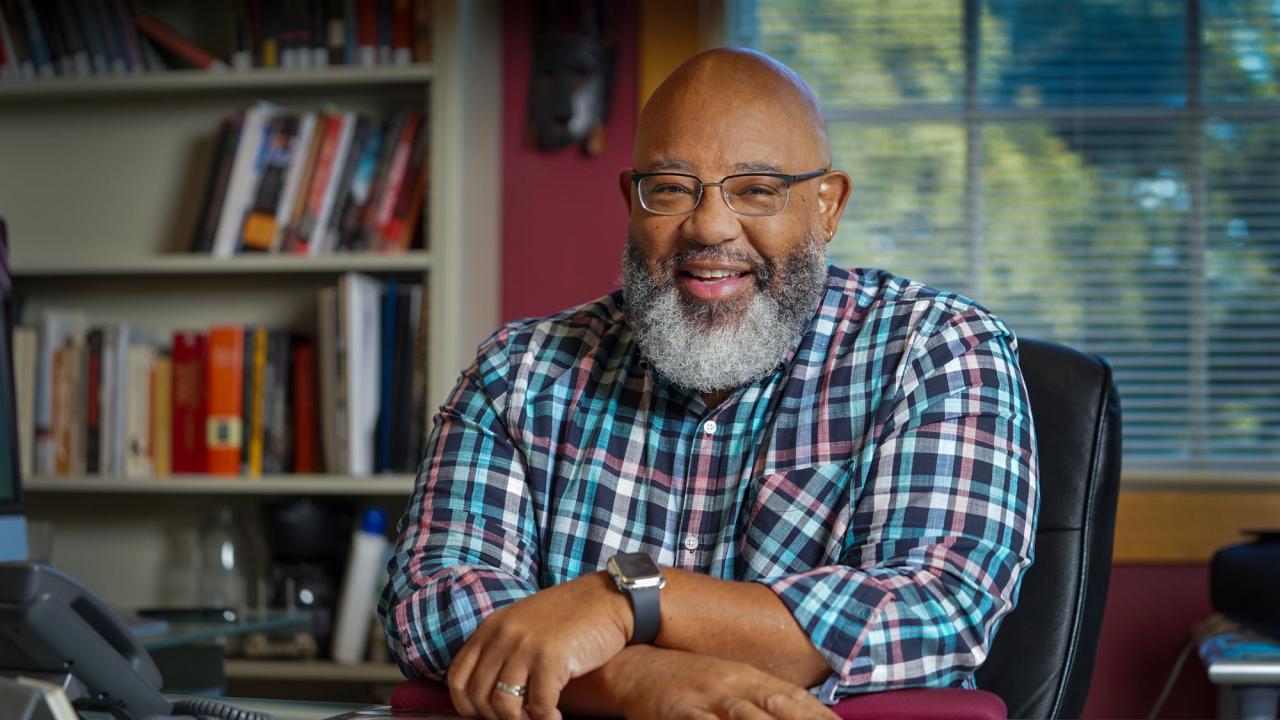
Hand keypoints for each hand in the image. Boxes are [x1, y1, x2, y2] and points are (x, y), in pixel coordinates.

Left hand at [447, 571, 631, 719]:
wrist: (609, 599)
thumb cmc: (570, 616)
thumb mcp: (524, 622)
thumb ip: (502, 646)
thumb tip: (487, 689)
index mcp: (491, 627)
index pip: (457, 676)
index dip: (466, 705)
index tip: (486, 716)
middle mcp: (503, 635)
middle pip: (478, 696)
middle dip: (496, 718)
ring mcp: (525, 646)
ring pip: (503, 706)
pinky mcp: (550, 659)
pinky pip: (539, 706)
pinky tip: (557, 718)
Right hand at [616, 647, 838, 719]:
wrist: (634, 667)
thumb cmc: (690, 682)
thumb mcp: (731, 682)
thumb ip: (765, 700)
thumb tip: (804, 712)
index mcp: (750, 678)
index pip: (795, 700)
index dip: (821, 717)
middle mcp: (734, 685)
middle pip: (779, 708)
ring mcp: (708, 698)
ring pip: (746, 718)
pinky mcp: (680, 712)